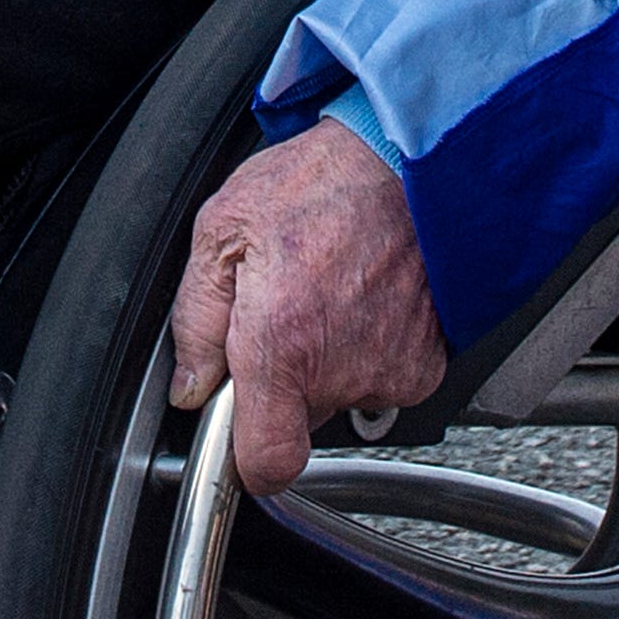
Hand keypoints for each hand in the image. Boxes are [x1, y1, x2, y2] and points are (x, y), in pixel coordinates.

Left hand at [169, 120, 447, 496]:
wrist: (407, 156)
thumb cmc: (319, 181)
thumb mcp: (223, 227)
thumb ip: (196, 319)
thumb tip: (191, 384)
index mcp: (282, 344)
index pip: (266, 462)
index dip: (246, 456)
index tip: (238, 426)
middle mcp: (341, 370)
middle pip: (295, 418)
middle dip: (280, 375)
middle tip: (284, 306)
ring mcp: (390, 370)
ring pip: (337, 394)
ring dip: (326, 358)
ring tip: (327, 288)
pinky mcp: (426, 364)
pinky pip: (380, 376)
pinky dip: (368, 346)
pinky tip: (362, 294)